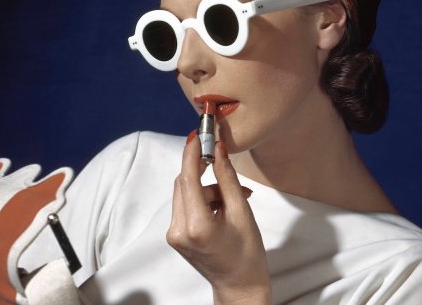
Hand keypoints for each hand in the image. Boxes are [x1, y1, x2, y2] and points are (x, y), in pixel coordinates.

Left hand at [167, 136, 271, 304]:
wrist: (239, 287)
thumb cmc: (247, 254)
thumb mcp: (242, 212)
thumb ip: (228, 178)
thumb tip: (219, 150)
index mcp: (196, 226)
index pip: (188, 178)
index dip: (192, 153)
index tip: (198, 135)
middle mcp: (178, 230)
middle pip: (184, 183)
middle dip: (204, 171)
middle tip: (223, 162)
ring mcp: (174, 235)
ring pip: (186, 194)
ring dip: (207, 188)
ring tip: (234, 198)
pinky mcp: (176, 236)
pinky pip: (187, 206)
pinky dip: (204, 200)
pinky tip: (223, 207)